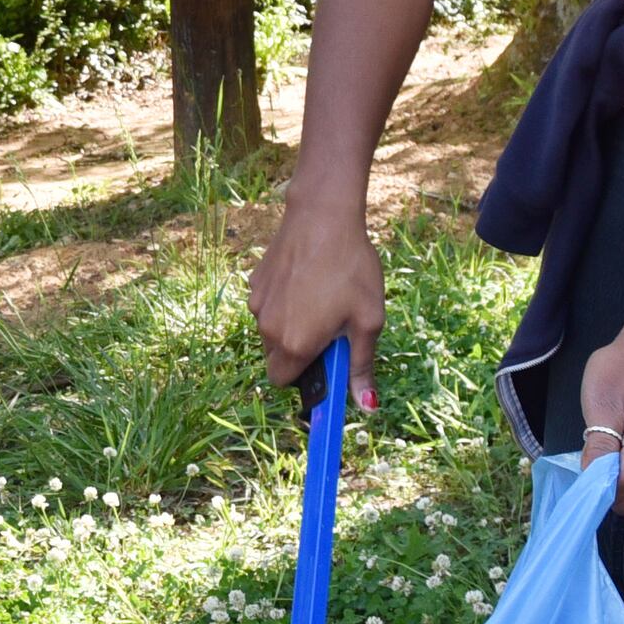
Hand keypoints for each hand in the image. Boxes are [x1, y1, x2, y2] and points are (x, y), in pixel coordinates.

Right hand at [248, 189, 382, 403]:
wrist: (323, 216)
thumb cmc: (351, 268)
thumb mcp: (368, 319)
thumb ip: (362, 366)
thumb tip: (367, 407)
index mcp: (295, 344)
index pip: (283, 382)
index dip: (305, 378)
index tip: (326, 363)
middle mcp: (267, 329)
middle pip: (277, 358)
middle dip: (299, 352)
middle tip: (330, 328)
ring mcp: (257, 304)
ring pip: (271, 331)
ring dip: (291, 326)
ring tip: (322, 297)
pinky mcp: (255, 282)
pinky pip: (267, 306)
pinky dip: (284, 303)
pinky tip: (307, 279)